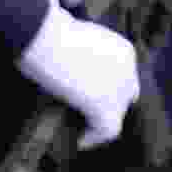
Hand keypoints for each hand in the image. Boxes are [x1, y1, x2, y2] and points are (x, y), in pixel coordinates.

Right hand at [20, 1, 142, 149]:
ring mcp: (118, 88)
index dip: (110, 88)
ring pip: (117, 113)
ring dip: (101, 122)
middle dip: (110, 104)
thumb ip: (79, 48)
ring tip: (84, 131)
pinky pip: (107, 130)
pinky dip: (94, 138)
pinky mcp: (104, 105)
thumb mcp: (72, 36)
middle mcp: (128, 69)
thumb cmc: (47, 30)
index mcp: (124, 51)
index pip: (125, 77)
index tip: (90, 94)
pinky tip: (81, 141)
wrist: (43, 34)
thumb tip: (66, 43)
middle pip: (126, 95)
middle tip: (88, 114)